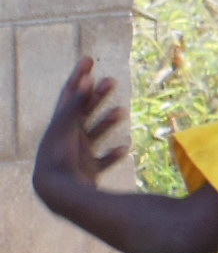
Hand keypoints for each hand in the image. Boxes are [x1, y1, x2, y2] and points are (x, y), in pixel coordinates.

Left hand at [33, 58, 127, 208]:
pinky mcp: (87, 170)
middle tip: (112, 81)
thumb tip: (88, 77)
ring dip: (106, 121)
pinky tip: (125, 148)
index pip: (70, 93)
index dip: (79, 75)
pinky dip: (113, 153)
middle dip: (97, 95)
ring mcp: (76, 154)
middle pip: (83, 111)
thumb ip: (78, 103)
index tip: (89, 59)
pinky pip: (101, 160)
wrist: (57, 192)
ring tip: (122, 111)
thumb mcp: (68, 126)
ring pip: (93, 133)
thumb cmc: (60, 157)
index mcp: (60, 123)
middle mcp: (67, 137)